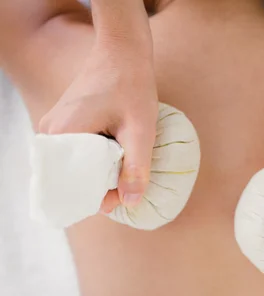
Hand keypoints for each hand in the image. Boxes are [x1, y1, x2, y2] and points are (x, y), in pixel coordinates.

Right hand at [38, 40, 157, 212]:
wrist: (123, 52)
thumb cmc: (131, 86)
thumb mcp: (140, 130)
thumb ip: (135, 167)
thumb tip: (130, 203)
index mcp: (61, 135)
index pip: (70, 185)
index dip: (97, 196)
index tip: (123, 195)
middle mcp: (50, 134)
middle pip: (72, 177)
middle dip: (100, 185)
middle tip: (128, 181)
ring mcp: (54, 129)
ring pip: (76, 166)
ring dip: (100, 171)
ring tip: (124, 164)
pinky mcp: (63, 125)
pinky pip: (77, 153)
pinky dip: (97, 159)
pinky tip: (117, 154)